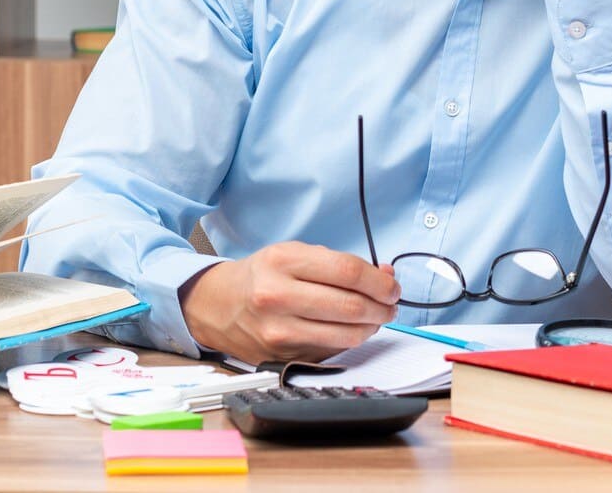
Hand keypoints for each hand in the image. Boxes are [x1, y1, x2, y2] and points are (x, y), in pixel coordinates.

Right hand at [180, 242, 399, 361]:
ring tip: (376, 318)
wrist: (219, 305)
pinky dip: (348, 341)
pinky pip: (330, 352)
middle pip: (350, 306)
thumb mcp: (297, 254)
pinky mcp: (281, 356)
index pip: (347, 272)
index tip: (392, 286)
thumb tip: (385, 275)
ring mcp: (278, 331)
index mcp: (283, 261)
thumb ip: (341, 263)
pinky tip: (351, 330)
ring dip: (371, 328)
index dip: (379, 282)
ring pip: (345, 335)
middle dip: (382, 307)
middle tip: (391, 304)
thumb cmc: (263, 276)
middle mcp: (277, 296)